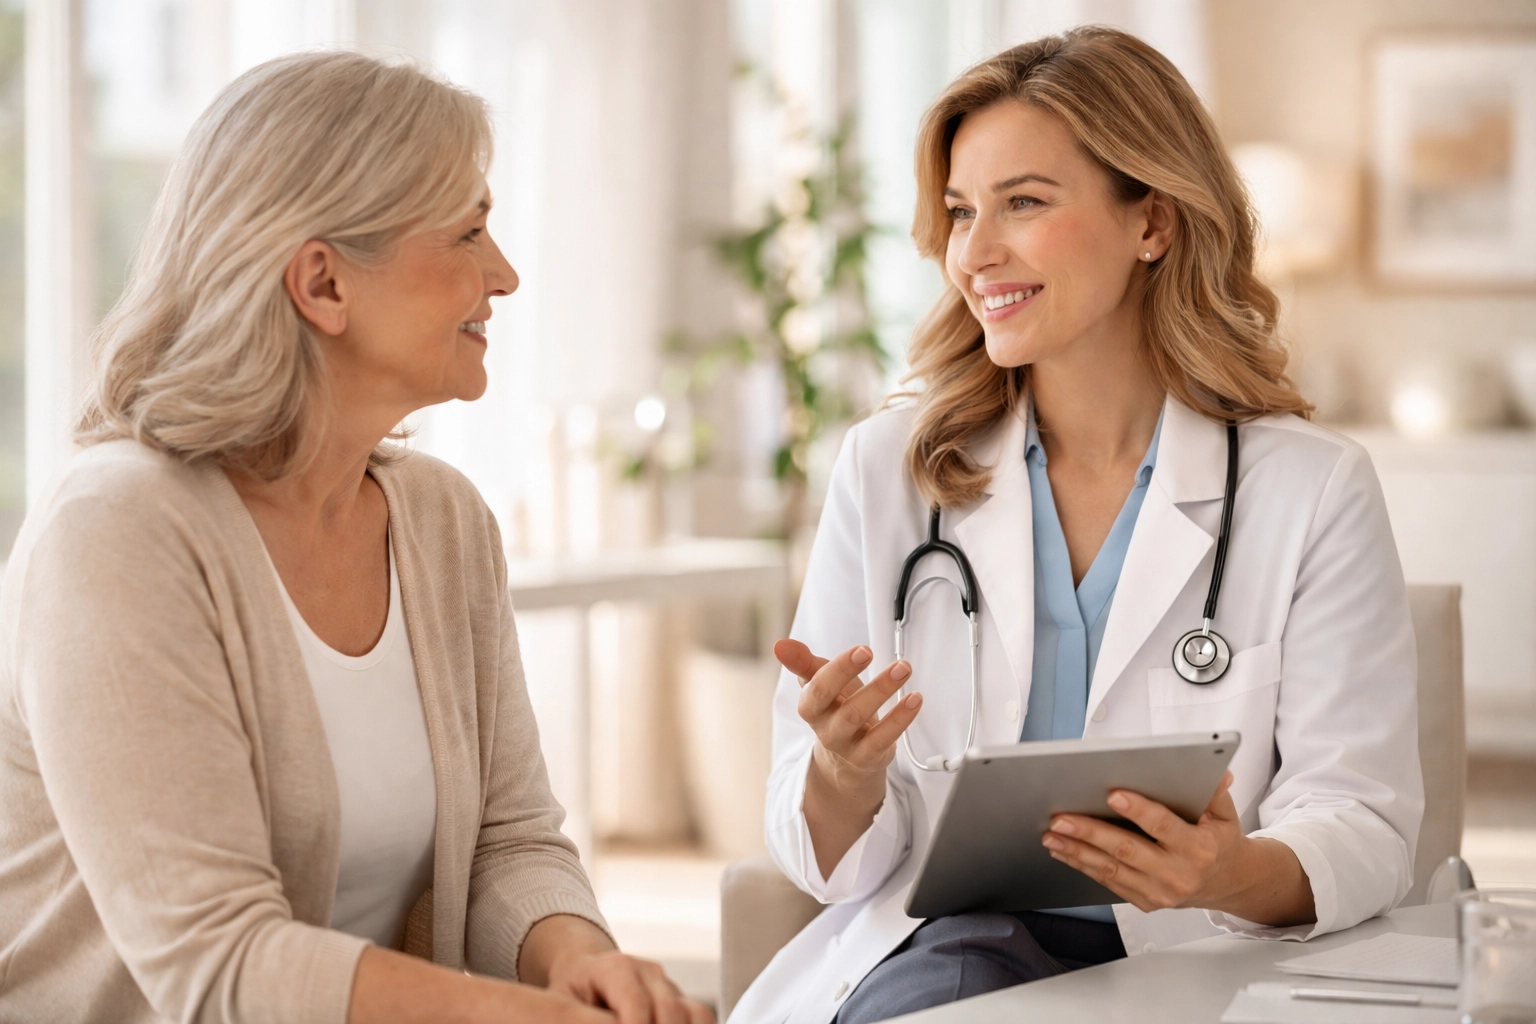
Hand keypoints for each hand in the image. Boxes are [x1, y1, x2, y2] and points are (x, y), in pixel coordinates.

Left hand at [548, 950, 712, 1023]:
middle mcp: (648, 971)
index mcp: (614, 967)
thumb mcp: (566, 1004)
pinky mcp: (681, 999)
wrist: (584, 973)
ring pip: (693, 1013)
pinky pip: (702, 1017)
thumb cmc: (571, 993)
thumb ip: (585, 1019)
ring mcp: (667, 984)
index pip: (636, 1000)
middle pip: (669, 1008)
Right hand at [775, 639, 920, 799]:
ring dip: (882, 690)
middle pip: (836, 703)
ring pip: (859, 718)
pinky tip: (914, 699)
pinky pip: (884, 738)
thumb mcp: (822, 684)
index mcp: (811, 707)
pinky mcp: (868, 757)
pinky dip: (901, 718)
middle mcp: (826, 728)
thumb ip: (804, 663)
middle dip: (851, 675)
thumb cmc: (837, 711)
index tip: (861, 650)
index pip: (817, 688)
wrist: (846, 759)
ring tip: (903, 669)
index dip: (838, 668)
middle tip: (871, 652)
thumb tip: (780, 645)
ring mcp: (847, 744)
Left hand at [1040, 772, 1314, 925]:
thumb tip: (1217, 771)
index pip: (1163, 826)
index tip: (1112, 794)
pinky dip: (1082, 865)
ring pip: (1111, 870)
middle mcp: (1178, 874)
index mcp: (1199, 848)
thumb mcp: (1226, 815)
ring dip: (1077, 851)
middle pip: (1127, 851)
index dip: (1138, 810)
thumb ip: (1216, 793)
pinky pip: (1109, 883)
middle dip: (1090, 833)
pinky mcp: (1145, 902)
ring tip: (1051, 835)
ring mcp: (1160, 892)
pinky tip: (1062, 851)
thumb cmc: (1219, 841)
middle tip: (1060, 818)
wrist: (1226, 884)